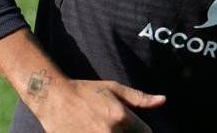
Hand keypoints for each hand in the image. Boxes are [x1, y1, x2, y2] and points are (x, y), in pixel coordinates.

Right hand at [28, 74, 164, 132]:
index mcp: (121, 117)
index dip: (140, 131)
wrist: (53, 98)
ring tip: (99, 127)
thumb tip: (163, 100)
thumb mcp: (113, 88)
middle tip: (111, 125)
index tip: (130, 126)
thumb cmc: (84, 91)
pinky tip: (91, 130)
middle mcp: (110, 132)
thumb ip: (139, 98)